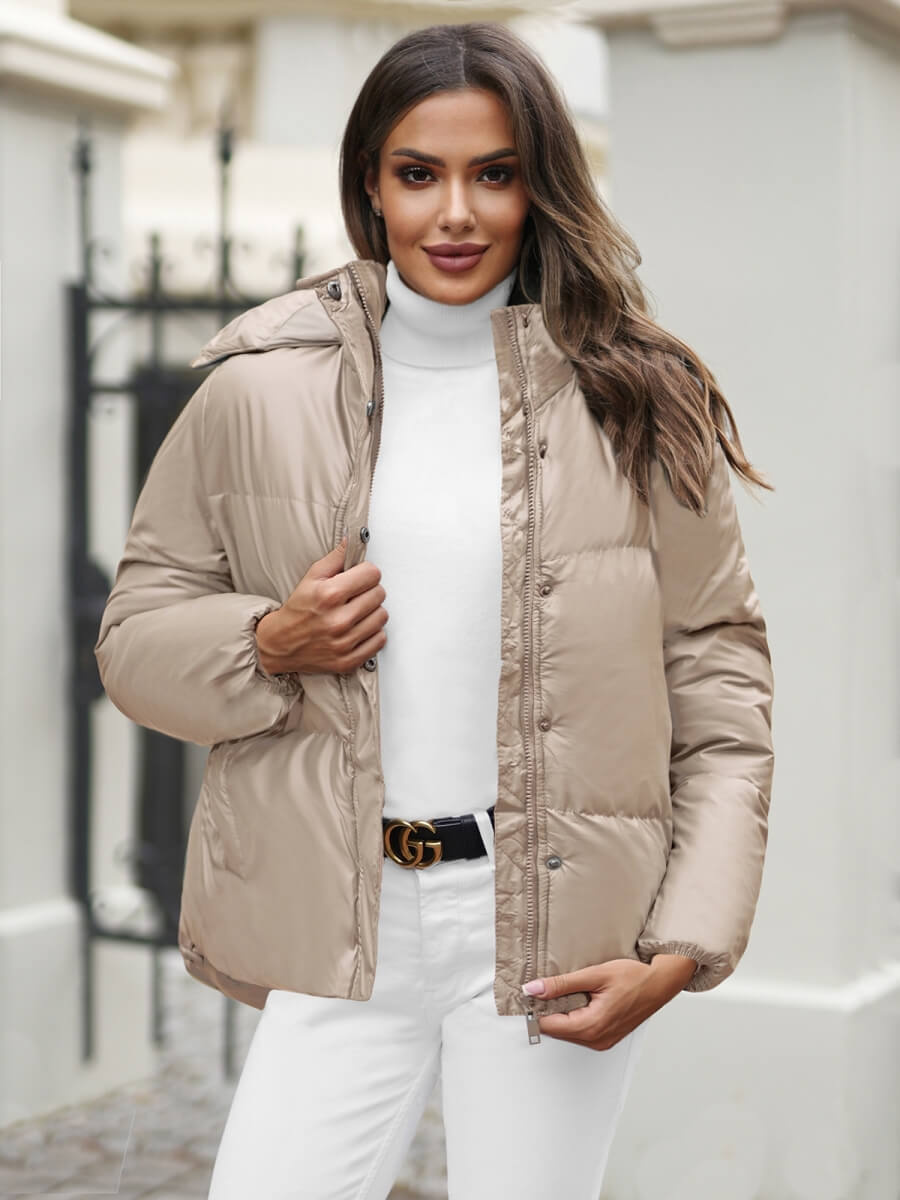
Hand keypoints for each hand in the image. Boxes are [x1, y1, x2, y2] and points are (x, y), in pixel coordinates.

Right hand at [256, 536, 388, 675]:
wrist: (280, 645)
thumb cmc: (297, 610)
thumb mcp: (311, 578)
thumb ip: (335, 558)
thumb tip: (353, 540)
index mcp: (329, 595)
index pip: (372, 574)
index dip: (366, 572)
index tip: (359, 576)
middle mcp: (338, 620)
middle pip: (380, 594)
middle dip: (369, 590)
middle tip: (356, 594)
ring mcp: (345, 642)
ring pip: (382, 616)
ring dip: (372, 612)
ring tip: (357, 611)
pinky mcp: (349, 660)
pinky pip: (380, 640)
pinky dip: (372, 633)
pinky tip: (359, 628)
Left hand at [522, 954, 697, 1050]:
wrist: (659, 983)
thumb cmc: (633, 977)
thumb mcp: (594, 975)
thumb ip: (562, 984)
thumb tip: (534, 989)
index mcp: (591, 1026)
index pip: (549, 1026)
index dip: (536, 1010)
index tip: (529, 994)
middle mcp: (596, 1039)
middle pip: (557, 1030)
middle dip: (548, 1011)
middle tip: (544, 989)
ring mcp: (602, 1041)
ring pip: (568, 1032)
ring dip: (561, 1014)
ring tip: (563, 992)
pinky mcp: (606, 1038)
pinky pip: (581, 1032)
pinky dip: (574, 1018)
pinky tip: (578, 1001)